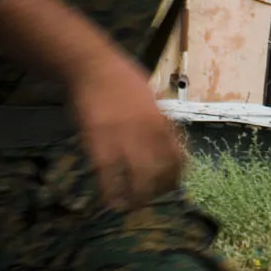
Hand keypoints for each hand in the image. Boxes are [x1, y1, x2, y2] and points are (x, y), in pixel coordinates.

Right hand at [68, 50, 184, 210]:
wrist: (93, 65)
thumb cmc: (122, 79)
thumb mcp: (150, 97)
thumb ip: (158, 120)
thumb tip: (166, 139)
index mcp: (162, 121)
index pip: (177, 157)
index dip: (176, 176)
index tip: (170, 187)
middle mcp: (147, 131)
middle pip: (161, 171)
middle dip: (157, 191)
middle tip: (150, 200)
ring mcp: (123, 136)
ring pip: (138, 177)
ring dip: (137, 196)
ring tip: (132, 206)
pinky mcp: (98, 140)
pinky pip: (108, 173)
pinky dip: (111, 191)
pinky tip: (111, 201)